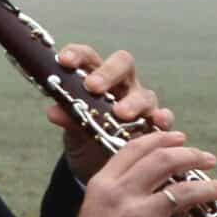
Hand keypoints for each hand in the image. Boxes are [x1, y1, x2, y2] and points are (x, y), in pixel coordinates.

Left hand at [50, 44, 171, 181]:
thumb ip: (67, 117)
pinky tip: (158, 121)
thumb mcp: (73, 128)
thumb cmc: (86, 134)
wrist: (98, 161)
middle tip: (93, 87)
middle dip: (108, 73)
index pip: (89, 57)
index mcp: (97, 77)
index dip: (78, 55)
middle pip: (122, 64)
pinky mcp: (154, 123)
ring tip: (121, 113)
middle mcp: (122, 85)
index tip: (64, 62)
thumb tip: (54, 112)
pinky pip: (162, 117)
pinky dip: (162, 117)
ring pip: (143, 93)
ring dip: (132, 102)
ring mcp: (141, 102)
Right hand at [71, 128, 216, 216]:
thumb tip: (157, 185)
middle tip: (209, 158)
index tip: (182, 139)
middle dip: (192, 156)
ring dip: (214, 188)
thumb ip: (120, 194)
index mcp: (105, 184)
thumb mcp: (95, 211)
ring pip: (186, 192)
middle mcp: (122, 195)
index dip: (163, 140)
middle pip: (164, 161)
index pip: (137, 149)